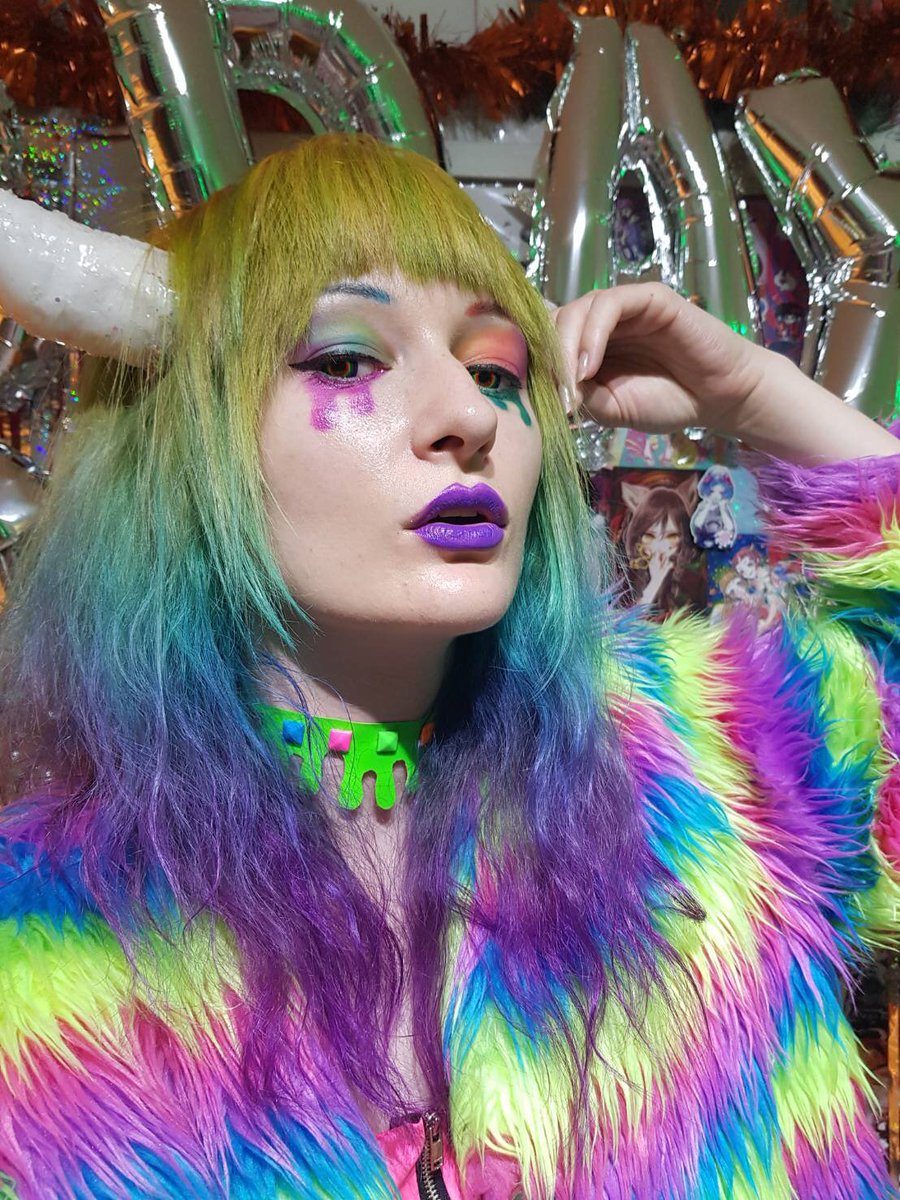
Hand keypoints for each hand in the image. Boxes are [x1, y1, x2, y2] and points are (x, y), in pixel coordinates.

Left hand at [553, 283, 765, 436]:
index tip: (530, 395)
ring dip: (566, 349)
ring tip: (574, 384)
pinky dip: (592, 334)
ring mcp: (624, 307)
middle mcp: (600, 321)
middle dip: (547, 358)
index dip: (532, 358)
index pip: (545, 337)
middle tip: (557, 397)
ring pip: (577, 309)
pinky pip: (609, 304)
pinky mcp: (648, 297)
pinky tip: (590, 366)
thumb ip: (577, 393)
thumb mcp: (608, 408)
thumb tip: (544, 385)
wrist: (718, 399)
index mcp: (586, 345)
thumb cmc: (666, 401)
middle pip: (554, 321)